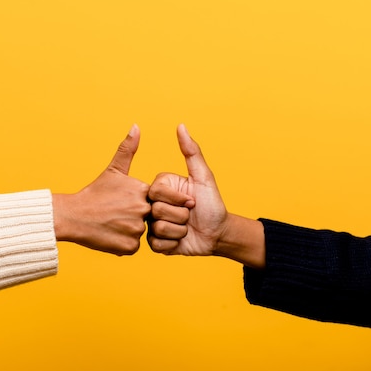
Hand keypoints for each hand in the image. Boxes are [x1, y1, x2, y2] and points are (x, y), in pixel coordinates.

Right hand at [53, 125, 150, 254]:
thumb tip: (136, 126)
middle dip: (134, 217)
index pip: (153, 200)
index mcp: (142, 191)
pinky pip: (133, 246)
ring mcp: (136, 230)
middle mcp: (142, 210)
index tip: (123, 202)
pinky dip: (123, 243)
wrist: (72, 217)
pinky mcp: (130, 247)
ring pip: (141, 232)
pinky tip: (110, 235)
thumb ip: (128, 149)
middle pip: (148, 217)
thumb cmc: (94, 193)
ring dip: (129, 230)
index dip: (137, 202)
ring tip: (112, 223)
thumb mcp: (113, 170)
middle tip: (116, 213)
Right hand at [147, 124, 265, 267]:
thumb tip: (181, 126)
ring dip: (179, 231)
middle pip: (156, 212)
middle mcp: (154, 205)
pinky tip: (181, 240)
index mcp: (161, 188)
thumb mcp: (203, 177)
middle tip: (189, 216)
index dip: (178, 200)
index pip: (156, 192)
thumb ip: (191, 152)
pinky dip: (173, 244)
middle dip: (180, 216)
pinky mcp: (155, 243)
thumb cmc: (212, 204)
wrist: (218, 233)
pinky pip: (157, 244)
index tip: (191, 201)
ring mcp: (153, 224)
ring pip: (157, 229)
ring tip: (186, 228)